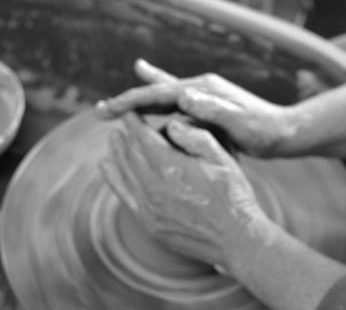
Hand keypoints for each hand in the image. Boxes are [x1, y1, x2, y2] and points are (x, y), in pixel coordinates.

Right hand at [96, 59, 293, 156]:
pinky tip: (148, 116)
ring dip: (138, 106)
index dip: (131, 101)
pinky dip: (157, 111)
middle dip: (127, 101)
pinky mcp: (207, 110)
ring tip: (112, 111)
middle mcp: (201, 88)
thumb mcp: (240, 123)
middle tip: (98, 111)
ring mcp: (204, 98)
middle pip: (155, 93)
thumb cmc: (265, 130)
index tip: (107, 110)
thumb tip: (184, 95)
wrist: (287, 132)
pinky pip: (175, 110)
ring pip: (162, 101)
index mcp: (203, 88)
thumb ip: (213, 109)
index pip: (159, 92)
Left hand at [100, 112, 267, 270]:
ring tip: (113, 139)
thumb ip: (194, 136)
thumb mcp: (220, 156)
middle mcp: (153, 188)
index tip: (129, 110)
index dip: (134, 122)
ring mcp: (149, 209)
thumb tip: (171, 124)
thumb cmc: (232, 193)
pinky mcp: (149, 224)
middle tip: (121, 121)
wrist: (234, 238)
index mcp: (171, 168)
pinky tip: (107, 167)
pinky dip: (114, 179)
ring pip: (125, 174)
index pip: (143, 138)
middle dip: (126, 136)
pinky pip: (124, 197)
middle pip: (131, 155)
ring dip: (117, 154)